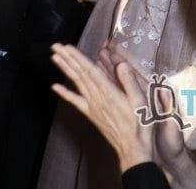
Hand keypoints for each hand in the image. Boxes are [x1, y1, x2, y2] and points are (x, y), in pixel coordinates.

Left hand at [51, 43, 152, 172]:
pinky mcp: (91, 114)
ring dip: (65, 69)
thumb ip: (130, 81)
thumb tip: (121, 64)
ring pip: (76, 84)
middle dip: (67, 59)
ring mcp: (92, 106)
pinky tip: (55, 87)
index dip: (78, 58)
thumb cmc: (140, 123)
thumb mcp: (140, 100)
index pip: (90, 70)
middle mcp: (97, 98)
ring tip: (55, 58)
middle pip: (79, 74)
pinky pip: (75, 101)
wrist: (132, 148)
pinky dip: (64, 93)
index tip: (68, 47)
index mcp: (109, 92)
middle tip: (56, 46)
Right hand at [96, 47, 195, 188]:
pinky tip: (101, 81)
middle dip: (116, 60)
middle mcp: (148, 93)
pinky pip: (121, 93)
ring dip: (111, 69)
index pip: (138, 72)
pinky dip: (111, 85)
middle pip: (129, 72)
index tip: (114, 48)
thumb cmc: (173, 139)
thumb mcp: (172, 121)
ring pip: (122, 81)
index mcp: (156, 93)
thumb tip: (164, 86)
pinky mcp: (136, 109)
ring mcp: (141, 101)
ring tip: (99, 57)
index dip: (126, 59)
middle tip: (103, 48)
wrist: (171, 156)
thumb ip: (169, 105)